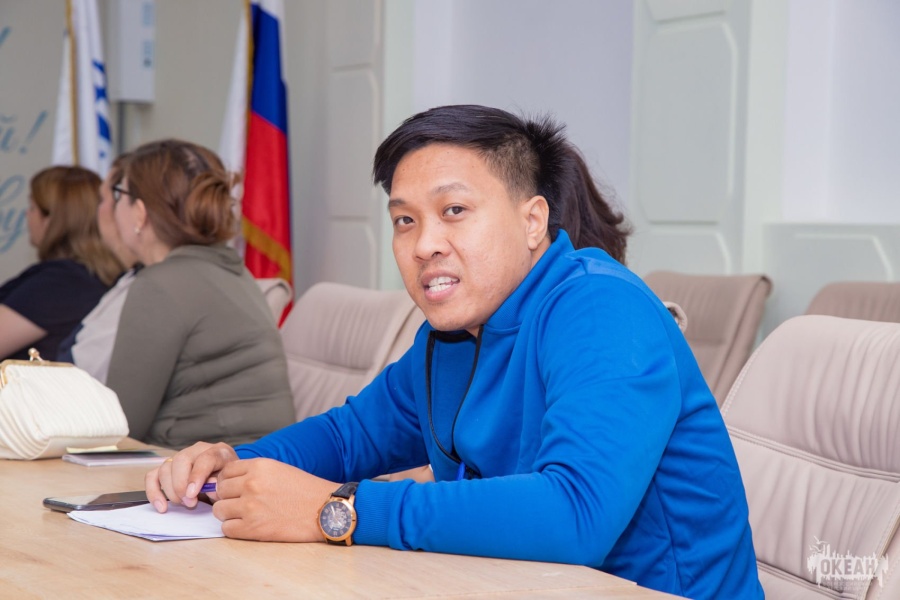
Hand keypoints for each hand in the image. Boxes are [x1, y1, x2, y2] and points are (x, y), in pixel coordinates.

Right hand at [145, 442, 237, 511]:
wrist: (224, 480)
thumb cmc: (227, 482)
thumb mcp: (230, 483)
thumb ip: (221, 486)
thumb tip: (209, 489)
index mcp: (217, 452)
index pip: (205, 458)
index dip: (197, 476)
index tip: (192, 495)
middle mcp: (197, 451)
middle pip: (180, 460)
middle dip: (181, 485)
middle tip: (189, 503)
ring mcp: (180, 458)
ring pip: (165, 468)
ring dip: (170, 490)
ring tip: (182, 504)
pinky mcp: (167, 468)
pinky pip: (152, 476)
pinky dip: (153, 492)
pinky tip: (161, 507)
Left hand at [212, 457, 337, 541]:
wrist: (325, 511)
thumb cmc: (306, 491)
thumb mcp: (279, 469)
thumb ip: (254, 473)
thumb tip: (226, 484)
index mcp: (260, 466)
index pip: (225, 471)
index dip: (228, 481)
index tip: (235, 488)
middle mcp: (252, 484)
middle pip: (220, 490)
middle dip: (228, 497)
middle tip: (241, 503)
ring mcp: (250, 506)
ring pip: (219, 510)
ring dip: (229, 513)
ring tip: (245, 515)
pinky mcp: (252, 528)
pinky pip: (226, 528)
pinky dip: (234, 528)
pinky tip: (249, 526)